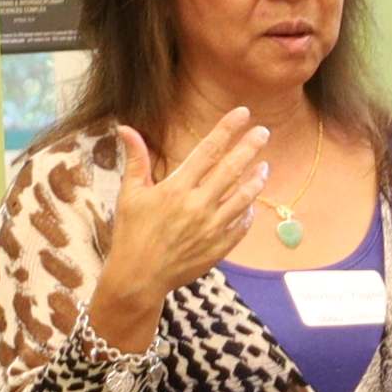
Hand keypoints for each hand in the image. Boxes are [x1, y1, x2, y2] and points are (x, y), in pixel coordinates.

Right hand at [86, 112, 273, 348]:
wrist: (138, 278)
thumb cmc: (131, 233)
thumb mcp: (129, 194)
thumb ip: (135, 159)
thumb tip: (125, 127)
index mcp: (175, 188)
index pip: (208, 150)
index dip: (227, 129)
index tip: (243, 113)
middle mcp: (197, 205)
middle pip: (231, 169)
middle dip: (250, 147)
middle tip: (263, 132)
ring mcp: (211, 228)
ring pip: (244, 197)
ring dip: (257, 180)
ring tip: (265, 167)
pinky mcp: (219, 247)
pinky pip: (242, 225)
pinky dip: (249, 212)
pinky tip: (252, 202)